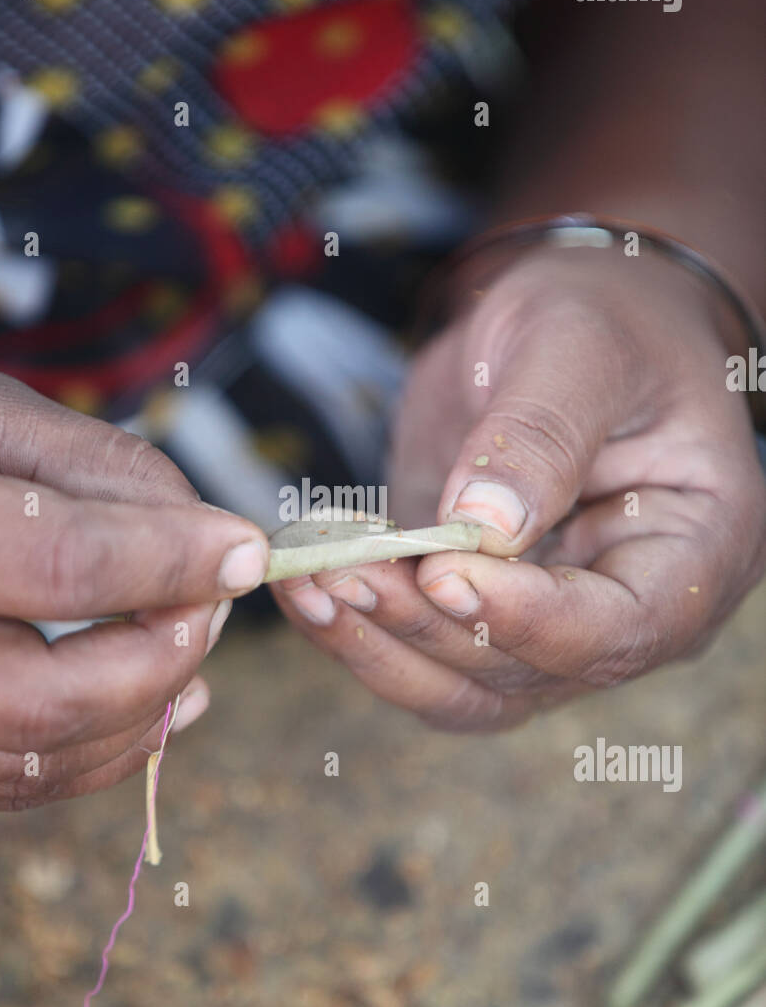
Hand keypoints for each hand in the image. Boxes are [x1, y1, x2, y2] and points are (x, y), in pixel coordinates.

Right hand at [0, 350, 267, 809]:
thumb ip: (102, 471)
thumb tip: (212, 544)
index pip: (55, 565)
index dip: (168, 563)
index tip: (241, 550)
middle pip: (41, 701)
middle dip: (156, 662)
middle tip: (210, 608)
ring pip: (22, 763)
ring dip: (133, 722)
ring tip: (192, 661)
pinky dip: (83, 755)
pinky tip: (139, 706)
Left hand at [273, 248, 765, 728]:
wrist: (564, 324)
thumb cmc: (601, 318)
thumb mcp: (578, 345)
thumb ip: (540, 432)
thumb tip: (483, 528)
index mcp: (698, 549)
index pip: (621, 625)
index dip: (528, 617)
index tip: (441, 570)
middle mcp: (633, 611)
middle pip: (532, 670)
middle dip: (432, 627)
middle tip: (346, 573)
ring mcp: (554, 627)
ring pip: (467, 688)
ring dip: (382, 646)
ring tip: (312, 584)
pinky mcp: (483, 620)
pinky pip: (422, 659)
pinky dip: (361, 636)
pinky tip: (307, 591)